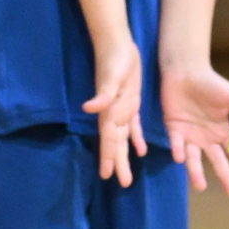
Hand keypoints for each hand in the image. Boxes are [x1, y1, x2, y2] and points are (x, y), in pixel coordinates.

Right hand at [82, 37, 146, 187]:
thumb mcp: (110, 77)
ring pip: (123, 139)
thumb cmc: (114, 60)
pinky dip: (136, 138)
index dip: (108, 158)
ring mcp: (122, 109)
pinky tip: (141, 150)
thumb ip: (102, 95)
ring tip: (127, 175)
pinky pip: (133, 126)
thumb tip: (87, 108)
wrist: (117, 44)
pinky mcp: (130, 102)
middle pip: (116, 144)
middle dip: (118, 163)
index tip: (106, 176)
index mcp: (109, 112)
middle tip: (122, 183)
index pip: (109, 140)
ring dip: (125, 155)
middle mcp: (113, 114)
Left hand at [160, 63, 228, 194]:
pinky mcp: (173, 129)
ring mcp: (190, 135)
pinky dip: (177, 150)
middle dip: (225, 176)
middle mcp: (207, 138)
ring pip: (194, 158)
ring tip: (201, 186)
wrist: (186, 70)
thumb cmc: (211, 83)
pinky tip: (180, 158)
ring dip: (196, 172)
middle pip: (217, 160)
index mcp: (223, 131)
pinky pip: (175, 142)